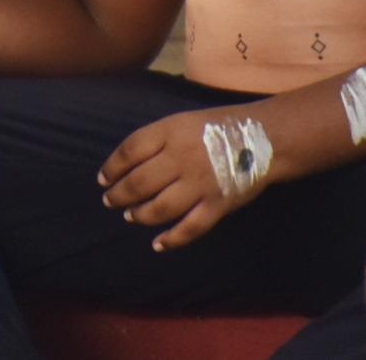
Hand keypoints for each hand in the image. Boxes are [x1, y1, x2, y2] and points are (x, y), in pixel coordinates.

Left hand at [98, 108, 273, 251]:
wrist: (262, 137)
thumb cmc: (214, 127)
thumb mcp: (179, 122)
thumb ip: (154, 140)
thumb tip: (125, 164)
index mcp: (169, 133)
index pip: (129, 151)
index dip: (111, 167)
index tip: (102, 179)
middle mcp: (181, 159)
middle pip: (139, 182)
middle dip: (119, 195)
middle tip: (110, 201)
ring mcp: (199, 184)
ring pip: (159, 208)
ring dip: (139, 215)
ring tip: (130, 216)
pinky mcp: (217, 205)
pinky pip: (190, 228)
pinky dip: (172, 239)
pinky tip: (158, 244)